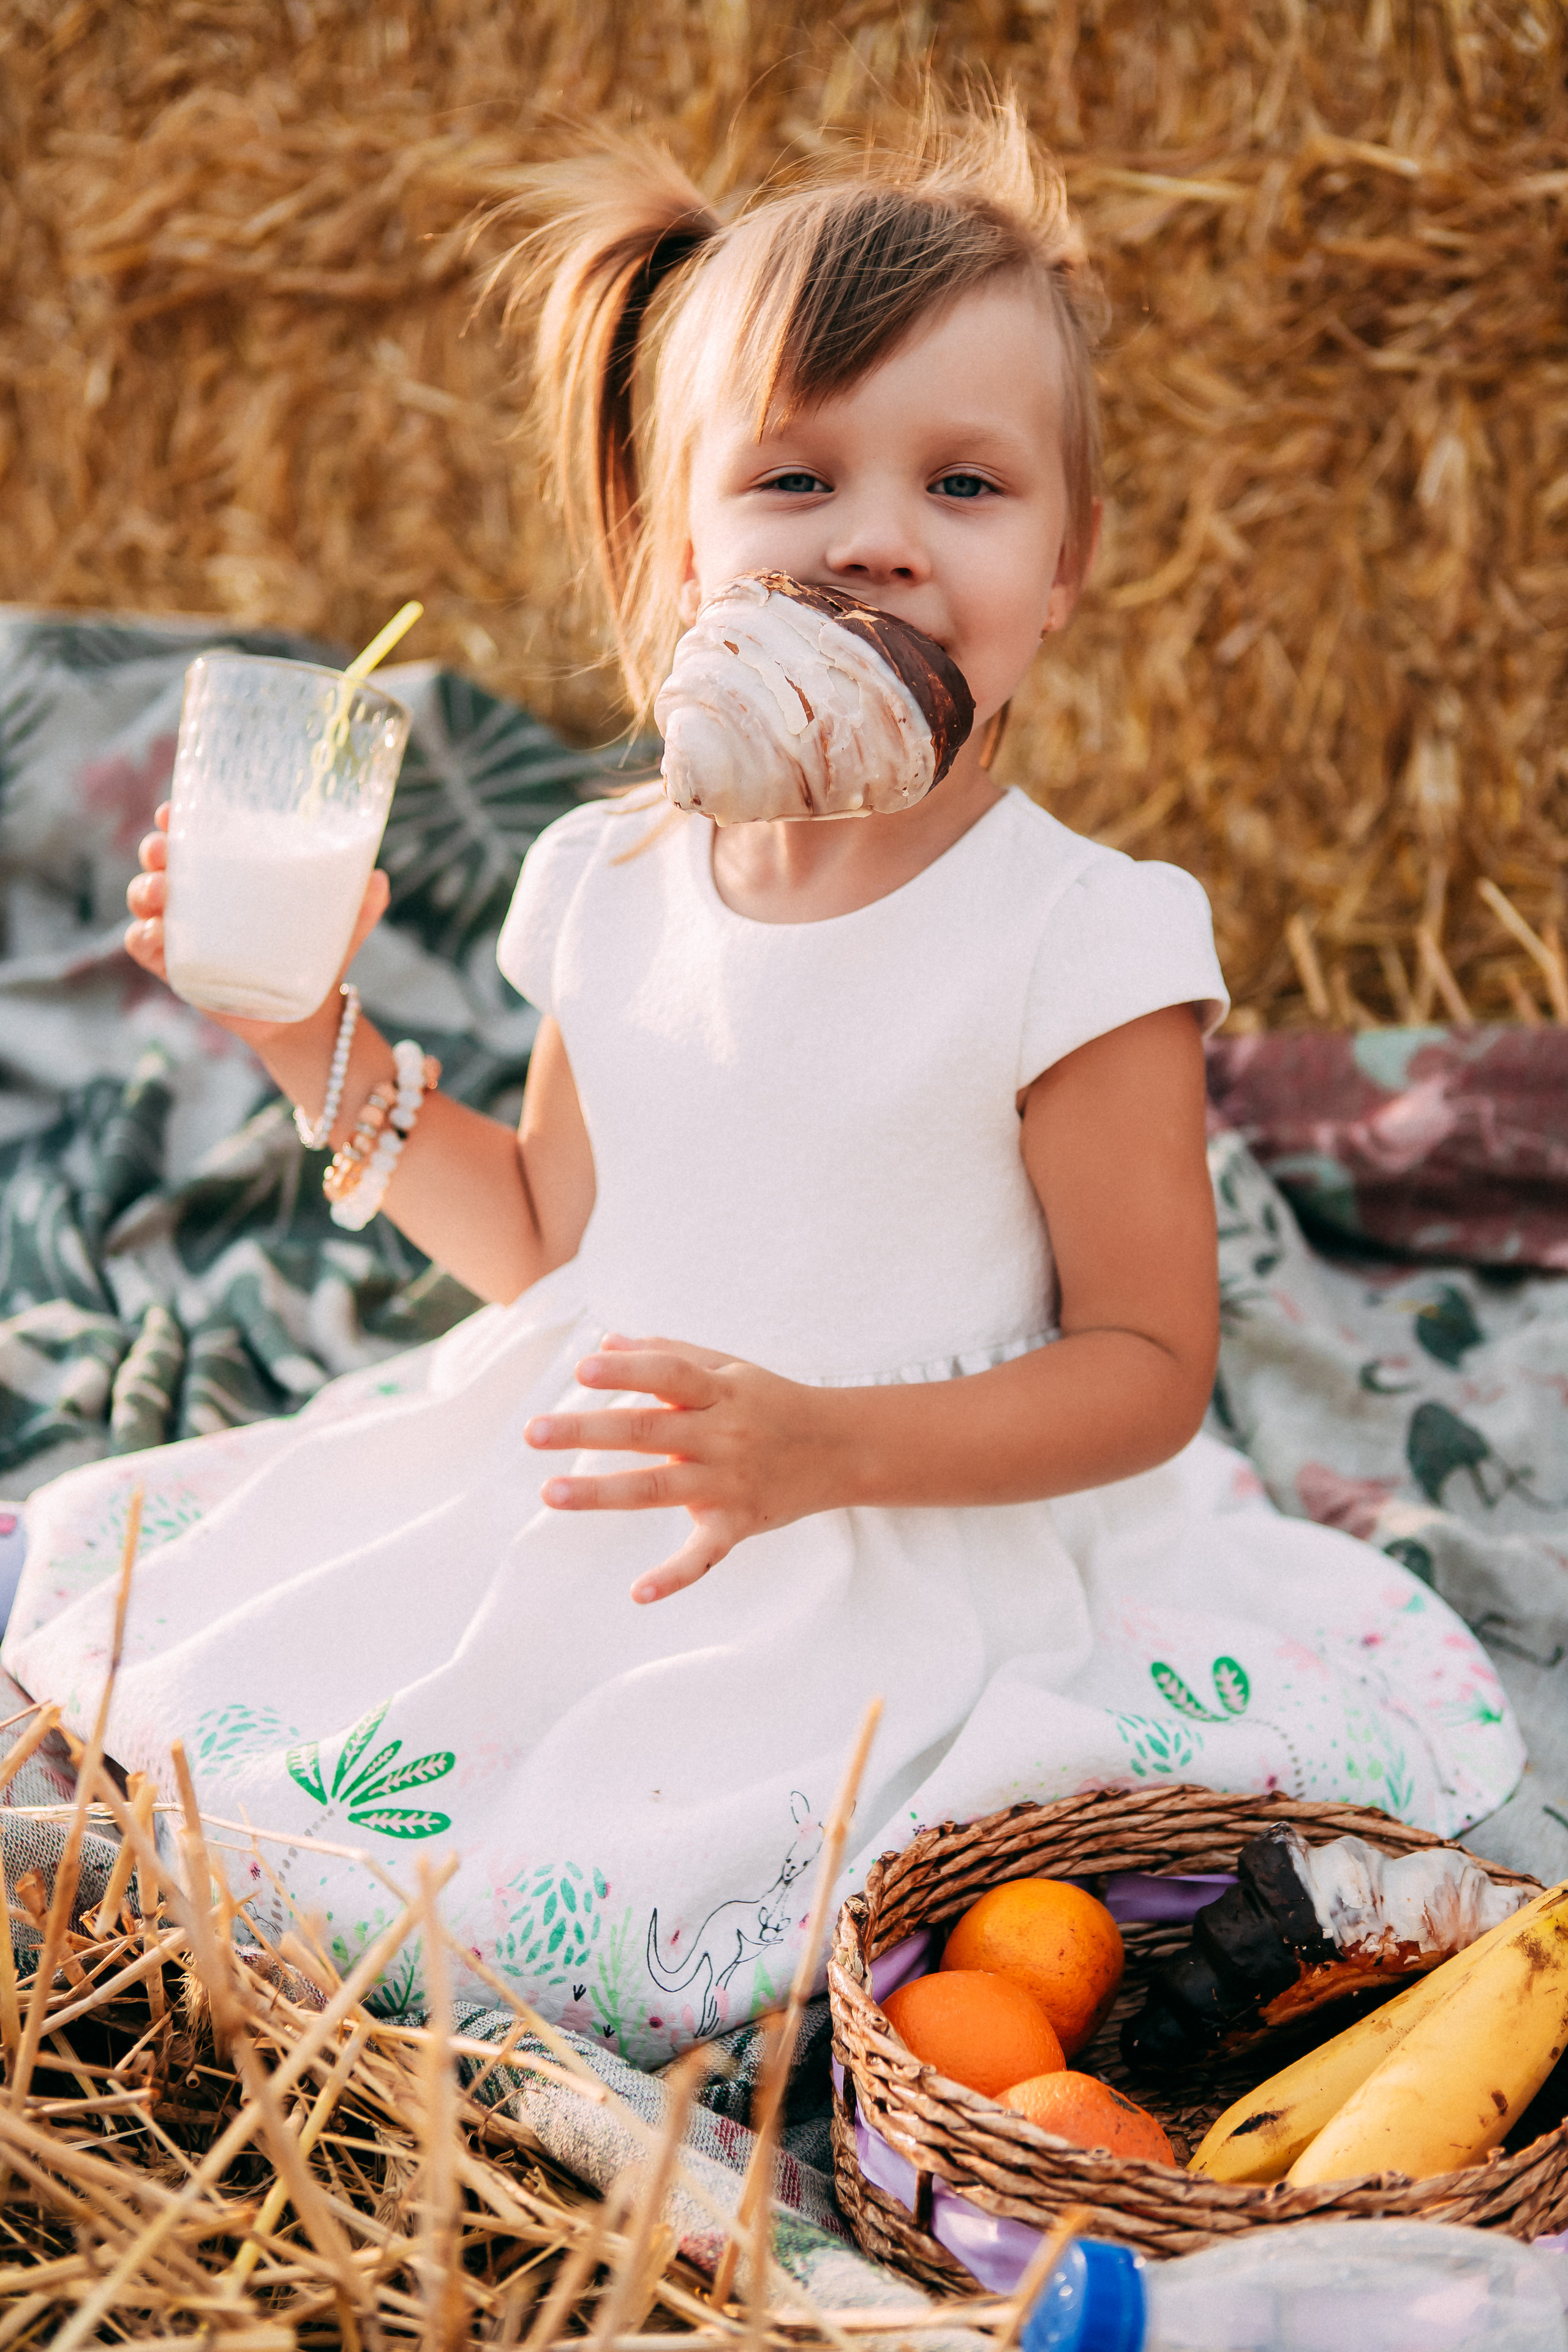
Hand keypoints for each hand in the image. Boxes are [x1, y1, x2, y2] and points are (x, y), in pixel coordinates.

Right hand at [125, 802, 389, 1044]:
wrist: (304, 1017)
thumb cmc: (316, 956)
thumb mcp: (341, 926)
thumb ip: (362, 903)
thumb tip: (379, 878)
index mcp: (229, 874)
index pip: (193, 835)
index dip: (176, 818)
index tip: (172, 810)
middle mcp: (199, 897)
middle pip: (159, 861)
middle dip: (154, 850)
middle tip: (164, 851)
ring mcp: (184, 932)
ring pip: (145, 901)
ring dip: (145, 891)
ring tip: (163, 893)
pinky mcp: (178, 969)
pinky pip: (145, 948)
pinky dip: (143, 939)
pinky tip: (156, 934)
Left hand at [525, 1335, 841, 1602]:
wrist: (842, 1448)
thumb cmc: (773, 1402)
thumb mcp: (729, 1368)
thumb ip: (668, 1354)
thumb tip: (605, 1341)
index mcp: (718, 1392)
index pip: (668, 1374)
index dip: (626, 1370)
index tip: (580, 1370)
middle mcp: (721, 1435)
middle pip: (647, 1430)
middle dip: (587, 1429)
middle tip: (534, 1432)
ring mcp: (729, 1482)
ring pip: (658, 1488)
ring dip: (602, 1492)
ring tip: (549, 1492)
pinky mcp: (738, 1523)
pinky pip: (704, 1554)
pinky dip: (675, 1576)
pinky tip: (638, 1592)